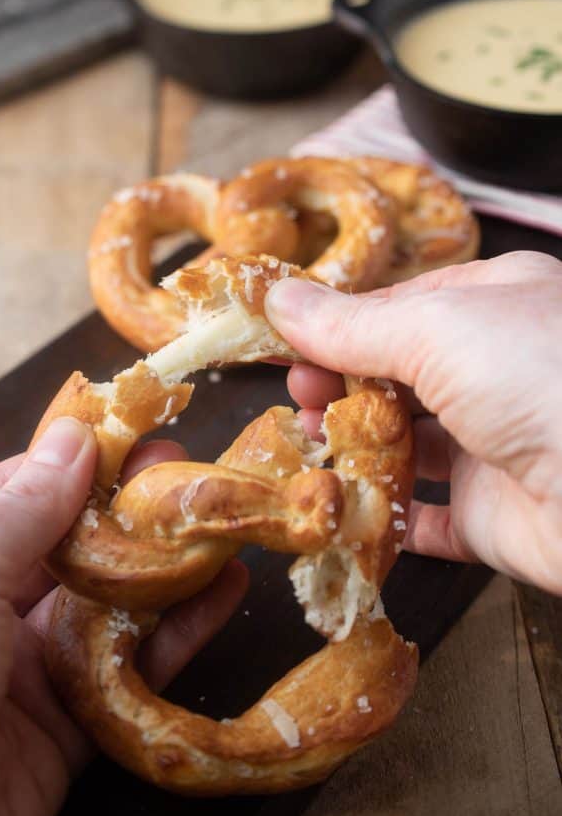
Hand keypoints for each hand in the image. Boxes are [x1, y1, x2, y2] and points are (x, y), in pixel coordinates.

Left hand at [0, 419, 247, 815]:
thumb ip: (22, 508)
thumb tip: (73, 436)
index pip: (10, 496)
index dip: (72, 465)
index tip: (132, 439)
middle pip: (68, 549)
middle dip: (127, 513)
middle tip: (189, 477)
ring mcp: (24, 670)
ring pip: (109, 607)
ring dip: (165, 568)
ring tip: (219, 525)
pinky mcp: (68, 728)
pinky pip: (132, 671)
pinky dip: (179, 632)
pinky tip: (222, 592)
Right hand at [265, 250, 561, 593]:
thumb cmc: (541, 380)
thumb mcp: (437, 330)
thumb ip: (353, 324)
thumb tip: (279, 298)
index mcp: (495, 305)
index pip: (398, 307)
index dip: (335, 322)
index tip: (279, 340)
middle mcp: (498, 371)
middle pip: (398, 374)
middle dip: (339, 383)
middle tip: (295, 396)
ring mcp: (496, 445)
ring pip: (407, 444)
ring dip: (352, 444)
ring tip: (306, 443)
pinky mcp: (493, 517)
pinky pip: (426, 517)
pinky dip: (381, 513)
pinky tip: (341, 504)